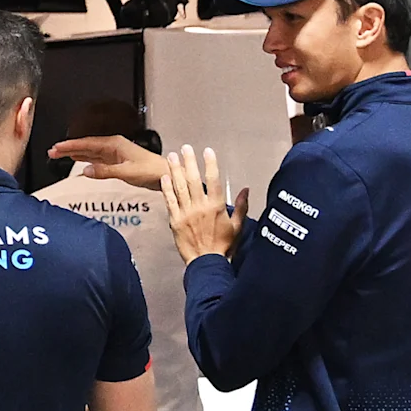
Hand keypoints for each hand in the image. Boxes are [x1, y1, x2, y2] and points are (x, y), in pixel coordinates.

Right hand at [46, 133, 166, 187]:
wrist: (165, 175)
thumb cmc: (151, 171)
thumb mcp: (127, 172)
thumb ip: (106, 171)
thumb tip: (86, 170)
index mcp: (115, 144)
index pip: (87, 143)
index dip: (71, 145)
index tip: (56, 147)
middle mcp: (113, 146)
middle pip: (86, 145)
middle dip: (69, 147)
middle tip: (52, 151)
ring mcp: (115, 153)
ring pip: (90, 151)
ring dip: (75, 152)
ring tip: (60, 154)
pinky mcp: (117, 161)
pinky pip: (96, 158)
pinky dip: (85, 158)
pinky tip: (78, 160)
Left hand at [161, 145, 245, 262]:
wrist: (206, 263)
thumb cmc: (224, 246)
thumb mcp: (238, 226)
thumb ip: (242, 206)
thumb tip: (246, 189)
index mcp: (216, 206)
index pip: (213, 180)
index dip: (210, 164)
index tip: (207, 151)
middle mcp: (200, 207)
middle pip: (193, 179)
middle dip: (189, 161)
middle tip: (185, 148)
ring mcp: (186, 213)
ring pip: (179, 187)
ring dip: (175, 170)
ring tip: (172, 156)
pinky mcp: (175, 221)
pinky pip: (170, 201)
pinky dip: (166, 188)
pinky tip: (164, 176)